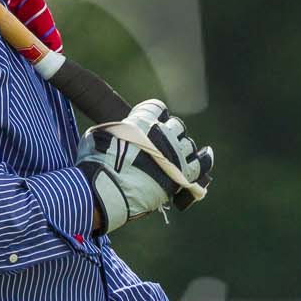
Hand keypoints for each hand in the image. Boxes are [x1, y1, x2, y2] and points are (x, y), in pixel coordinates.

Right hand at [78, 99, 214, 232]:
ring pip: (188, 144)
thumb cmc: (94, 164)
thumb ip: (114, 130)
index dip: (155, 115)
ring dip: (182, 148)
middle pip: (176, 126)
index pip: (158, 108)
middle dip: (170, 132)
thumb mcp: (98, 136)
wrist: (104, 192)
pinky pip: (201, 164)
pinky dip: (204, 159)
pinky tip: (205, 155)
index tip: (152, 121)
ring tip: (175, 155)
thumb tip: (116, 133)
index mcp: (143, 121)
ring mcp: (174, 155)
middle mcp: (162, 134)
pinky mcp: (180, 176)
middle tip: (161, 144)